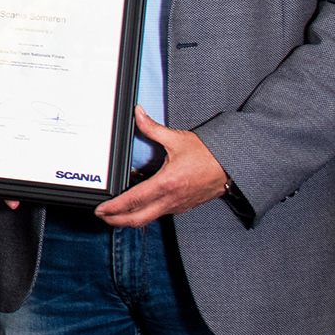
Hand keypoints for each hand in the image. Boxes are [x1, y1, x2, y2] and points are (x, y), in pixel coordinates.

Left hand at [94, 108, 230, 228]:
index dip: (114, 208)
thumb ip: (152, 128)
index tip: (101, 209)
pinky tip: (139, 203)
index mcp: (167, 183)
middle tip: (102, 216)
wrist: (233, 166)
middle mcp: (172, 199)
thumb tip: (138, 114)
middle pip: (138, 219)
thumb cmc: (209, 154)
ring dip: (130, 218)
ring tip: (116, 211)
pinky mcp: (183, 207)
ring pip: (149, 219)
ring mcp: (178, 205)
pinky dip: (146, 211)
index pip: (133, 200)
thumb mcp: (177, 139)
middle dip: (116, 220)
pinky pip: (160, 213)